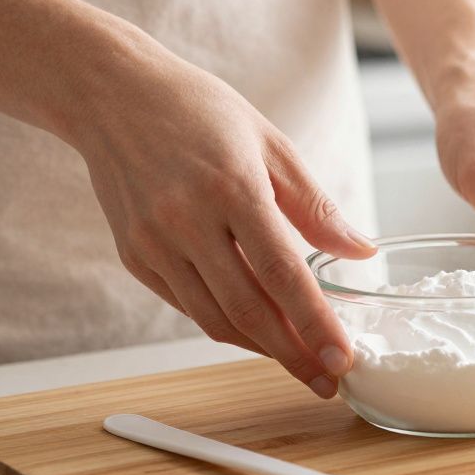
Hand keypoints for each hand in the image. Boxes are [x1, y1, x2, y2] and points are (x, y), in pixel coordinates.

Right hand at [73, 42, 375, 397]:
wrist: (112, 94)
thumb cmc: (199, 111)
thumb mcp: (270, 143)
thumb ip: (315, 205)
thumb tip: (362, 251)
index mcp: (231, 187)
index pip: (281, 273)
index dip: (314, 323)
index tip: (344, 358)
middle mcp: (186, 221)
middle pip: (247, 309)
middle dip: (293, 354)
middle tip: (329, 379)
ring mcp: (154, 243)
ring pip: (214, 318)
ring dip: (261, 348)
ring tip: (300, 362)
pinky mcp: (134, 256)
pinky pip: (188, 306)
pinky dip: (226, 324)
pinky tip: (258, 331)